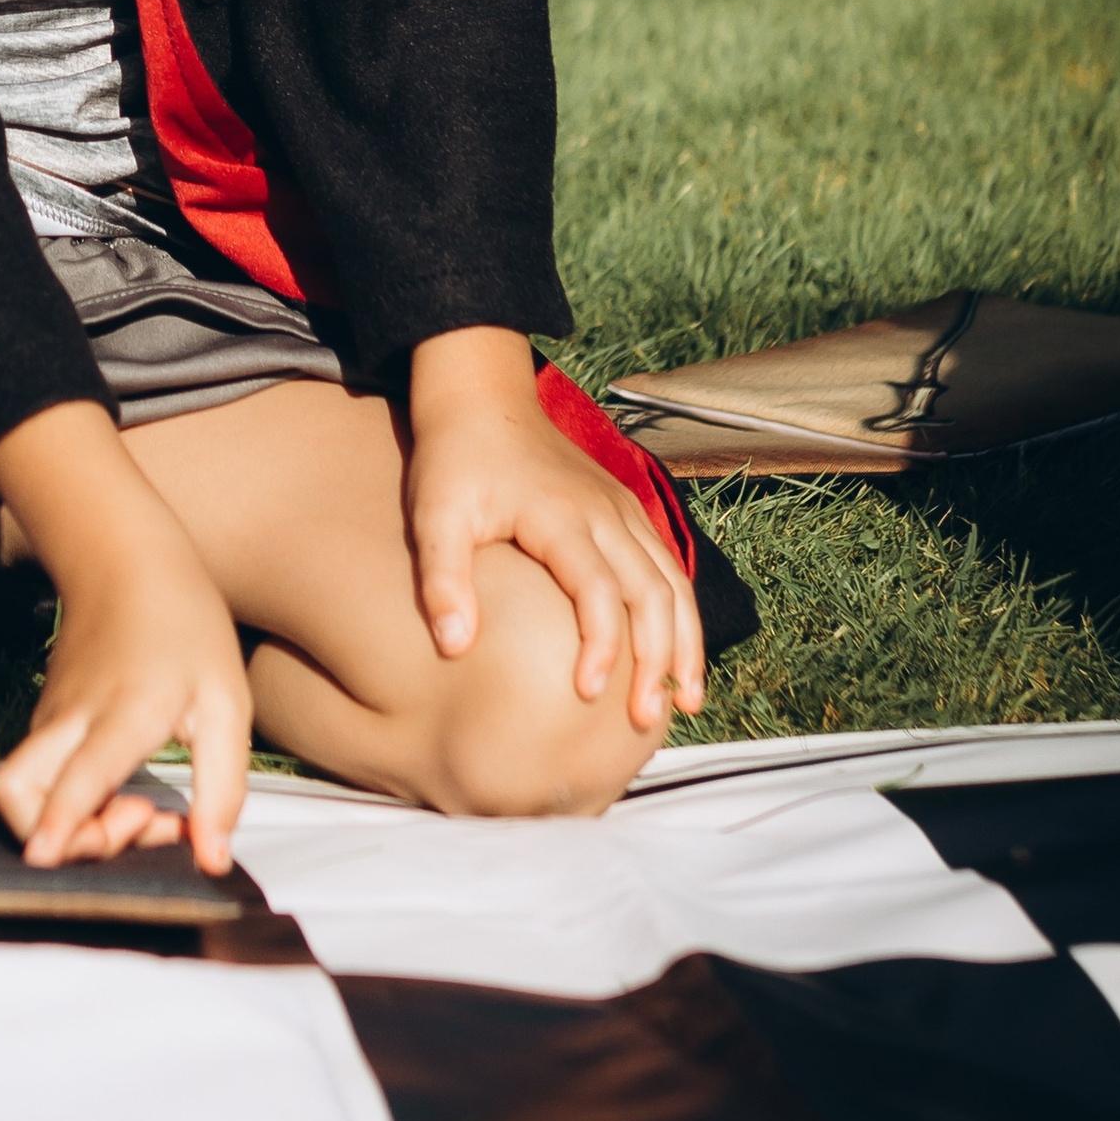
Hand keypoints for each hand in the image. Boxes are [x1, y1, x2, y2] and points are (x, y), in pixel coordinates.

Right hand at [0, 398, 252, 872]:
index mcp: (124, 713)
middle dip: (57, 840)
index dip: (58, 827)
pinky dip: (76, 802)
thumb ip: (222, 788)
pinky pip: (43, 775)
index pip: (75, 778)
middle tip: (134, 825)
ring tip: (141, 810)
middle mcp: (72, 719)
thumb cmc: (185, 626)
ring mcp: (51, 716)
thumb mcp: (227, 704)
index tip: (45, 861)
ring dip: (74, 823)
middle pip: (15, 790)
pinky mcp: (47, 716)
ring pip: (25, 787)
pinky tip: (130, 790)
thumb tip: (211, 861)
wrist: (126, 558)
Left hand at [406, 326, 704, 733]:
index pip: (598, 590)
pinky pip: (667, 568)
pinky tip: (677, 656)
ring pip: (673, 583)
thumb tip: (455, 649)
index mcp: (560, 516)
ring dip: (684, 643)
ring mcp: (622, 510)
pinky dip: (680, 615)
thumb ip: (442, 580)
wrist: (481, 397)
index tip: (587, 695)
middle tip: (644, 722)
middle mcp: (605, 514)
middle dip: (658, 661)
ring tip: (687, 702)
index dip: (601, 646)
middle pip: (652, 593)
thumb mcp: (432, 516)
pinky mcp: (626, 512)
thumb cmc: (454, 461)